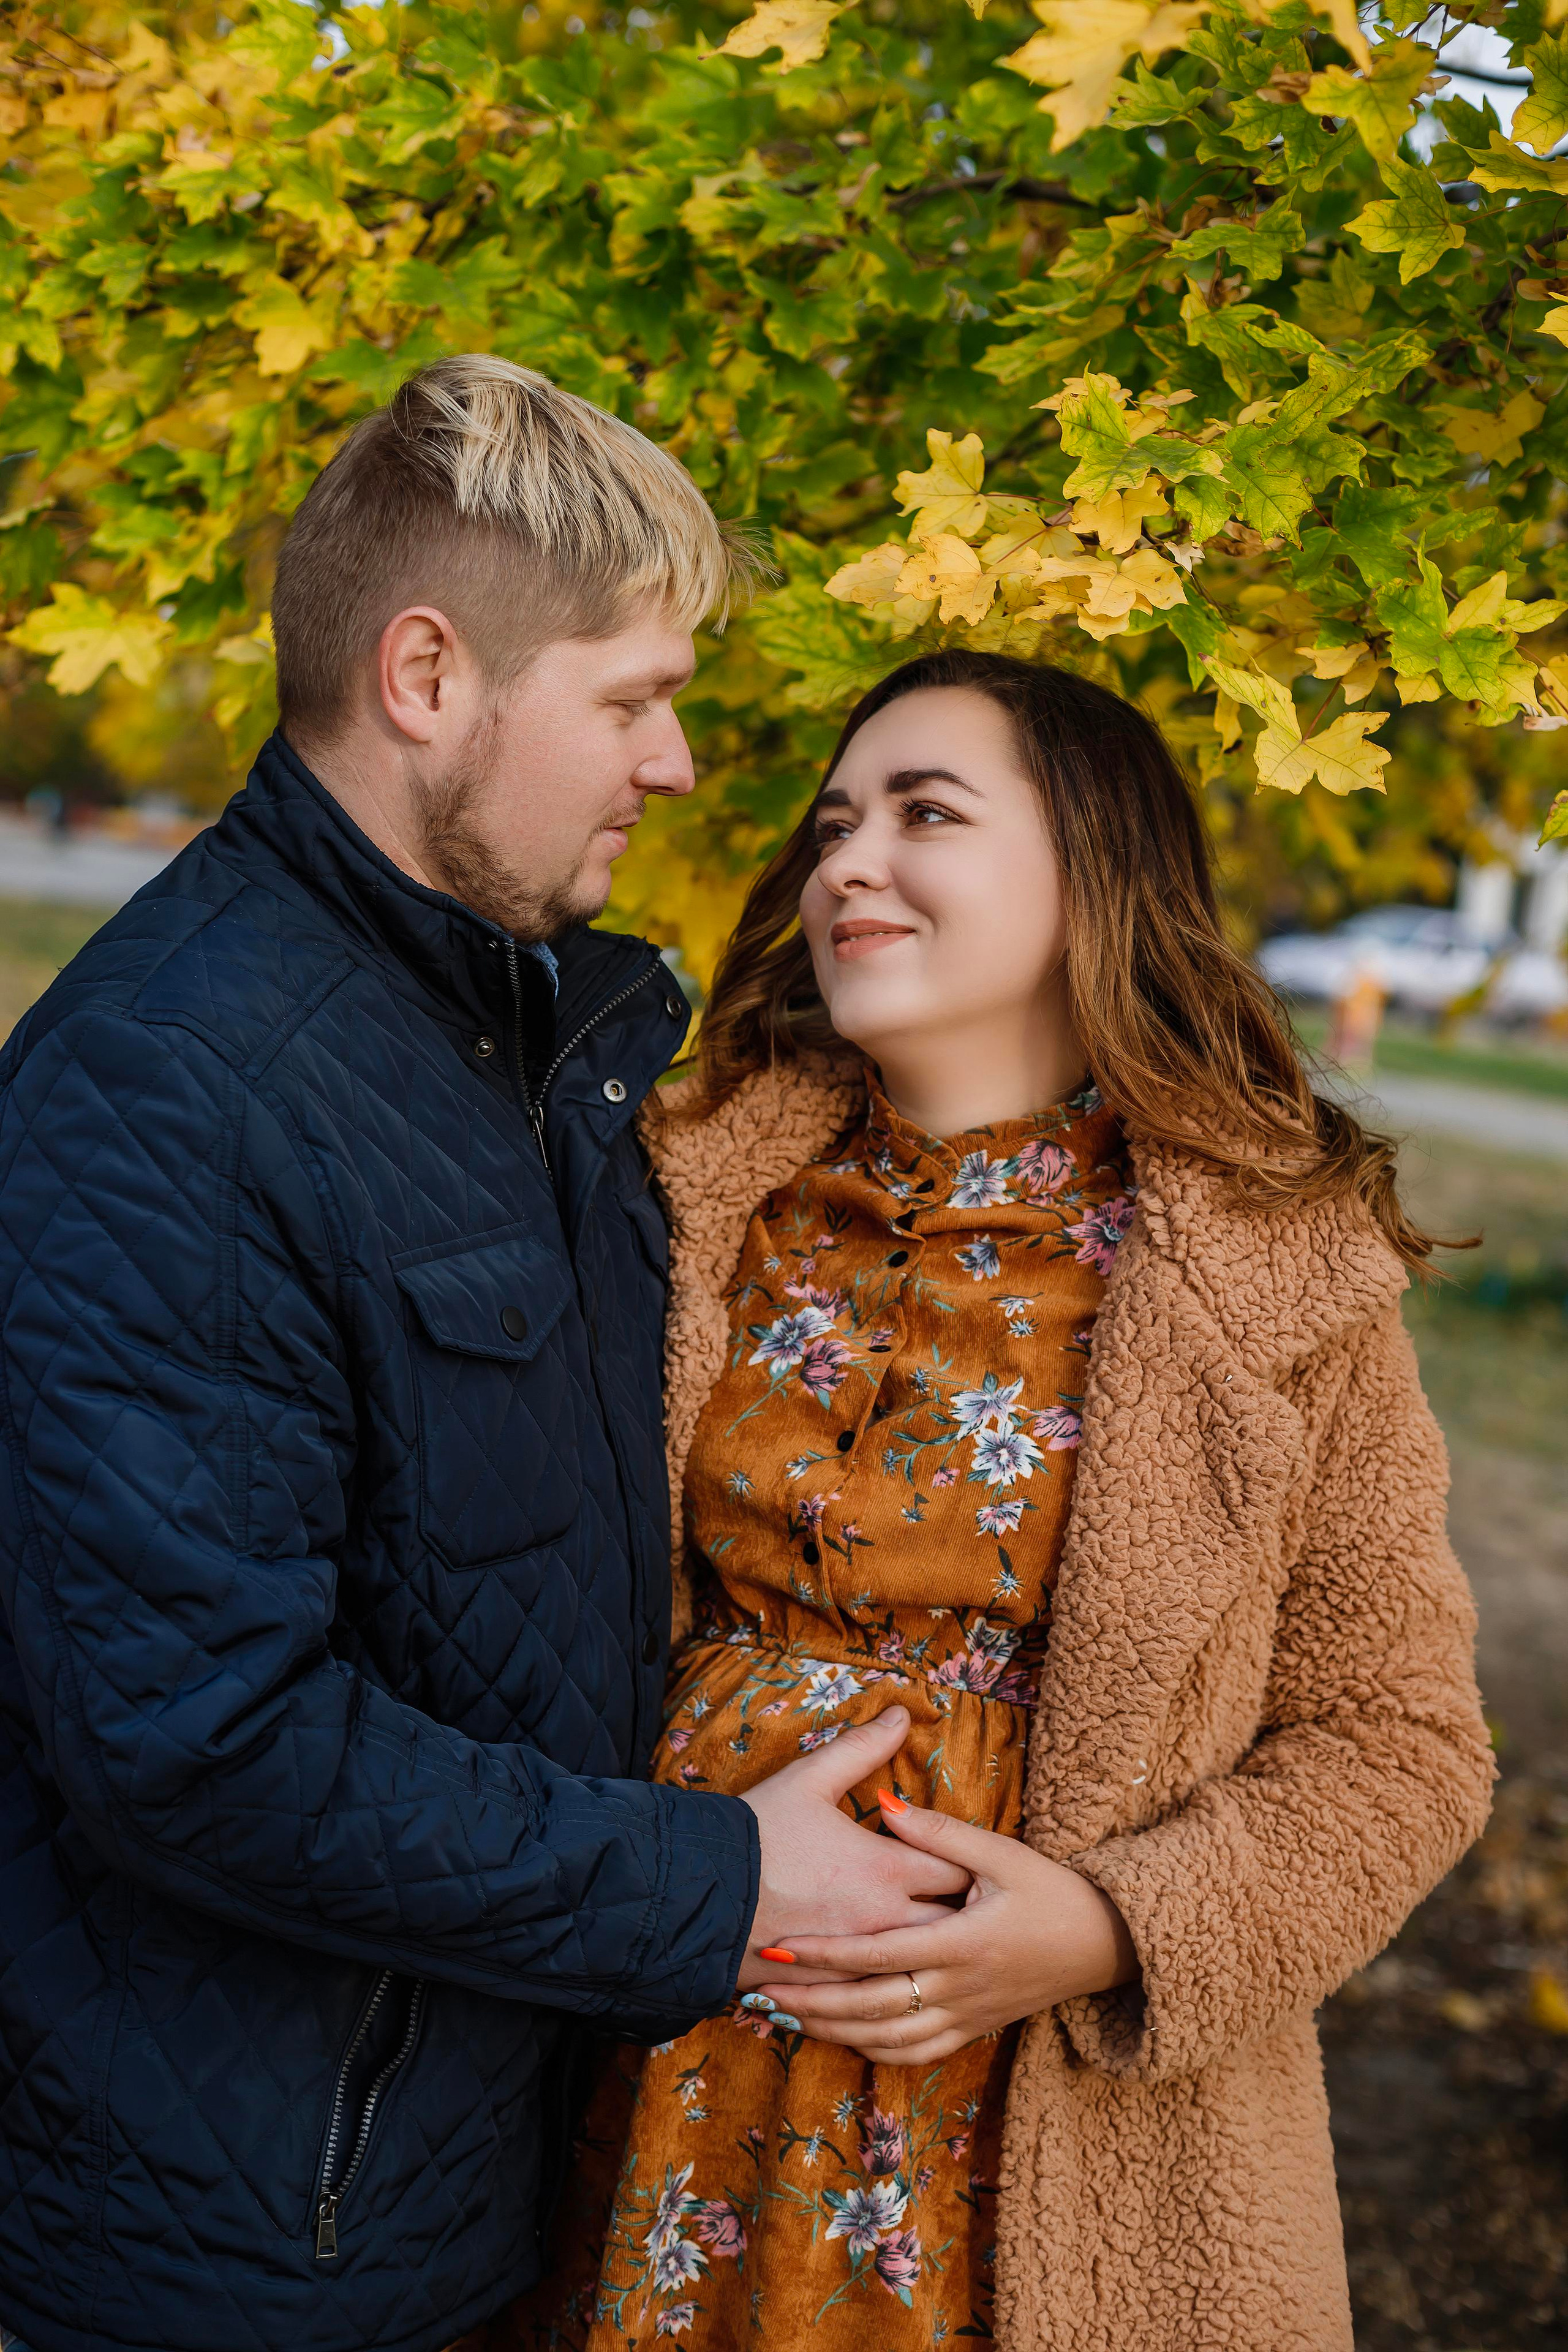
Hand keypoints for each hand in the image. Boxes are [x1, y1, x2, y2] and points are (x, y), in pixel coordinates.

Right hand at [735, 1708, 970, 1991]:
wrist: (696, 1894)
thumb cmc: (756, 1833)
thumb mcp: (809, 1779)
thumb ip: (862, 1747)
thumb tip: (901, 1714)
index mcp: (886, 1869)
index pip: (959, 1869)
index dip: (968, 1862)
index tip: (968, 1859)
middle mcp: (883, 1921)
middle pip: (952, 1926)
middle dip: (961, 1914)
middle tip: (966, 1903)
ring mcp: (858, 1963)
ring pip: (920, 1967)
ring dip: (931, 1953)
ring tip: (938, 1942)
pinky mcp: (831, 1990)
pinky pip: (877, 1996)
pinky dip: (889, 1983)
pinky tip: (892, 1976)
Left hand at [752, 1786, 1138, 2061]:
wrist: (1106, 1943)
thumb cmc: (1052, 1890)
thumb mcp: (1002, 1853)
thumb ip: (939, 1831)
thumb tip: (884, 1803)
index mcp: (962, 1942)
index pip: (879, 1954)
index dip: (826, 1955)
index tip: (781, 1948)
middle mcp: (960, 1988)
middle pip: (872, 2008)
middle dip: (813, 2003)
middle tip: (763, 1992)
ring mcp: (967, 2016)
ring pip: (888, 2039)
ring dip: (835, 2032)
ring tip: (788, 2018)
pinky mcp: (975, 2029)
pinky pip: (917, 2054)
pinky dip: (876, 2051)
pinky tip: (845, 2038)